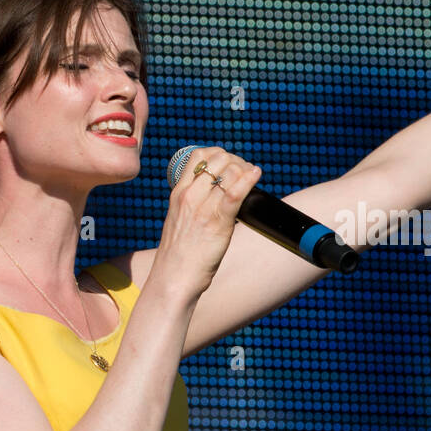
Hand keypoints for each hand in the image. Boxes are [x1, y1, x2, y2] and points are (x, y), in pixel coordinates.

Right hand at [150, 147, 262, 300]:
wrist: (174, 277)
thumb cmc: (179, 254)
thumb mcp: (179, 221)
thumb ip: (192, 206)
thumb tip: (216, 198)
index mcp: (179, 193)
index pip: (198, 156)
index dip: (219, 153)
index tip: (230, 163)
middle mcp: (189, 196)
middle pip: (217, 159)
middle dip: (236, 160)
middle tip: (245, 172)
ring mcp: (203, 208)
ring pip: (228, 172)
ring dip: (245, 170)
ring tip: (252, 177)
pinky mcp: (218, 222)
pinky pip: (235, 193)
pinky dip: (249, 180)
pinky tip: (257, 175)